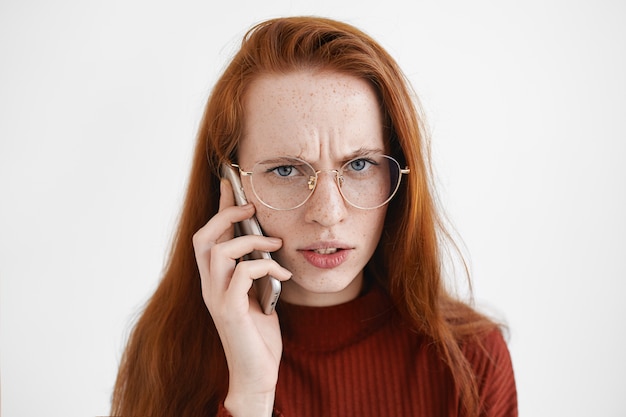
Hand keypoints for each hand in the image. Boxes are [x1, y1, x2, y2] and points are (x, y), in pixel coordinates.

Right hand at [192, 180, 291, 416]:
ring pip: (218, 251)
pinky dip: (265, 266)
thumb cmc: (258, 334)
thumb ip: (255, 270)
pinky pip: (242, 274)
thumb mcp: (258, 294)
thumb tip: (266, 241)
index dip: (218, 208)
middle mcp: (209, 286)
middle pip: (203, 237)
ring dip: (250, 241)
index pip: (208, 236)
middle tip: (251, 209)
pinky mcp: (230, 312)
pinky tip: (283, 274)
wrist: (257, 373)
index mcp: (214, 280)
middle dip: (226, 216)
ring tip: (275, 243)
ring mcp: (216, 299)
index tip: (231, 184)